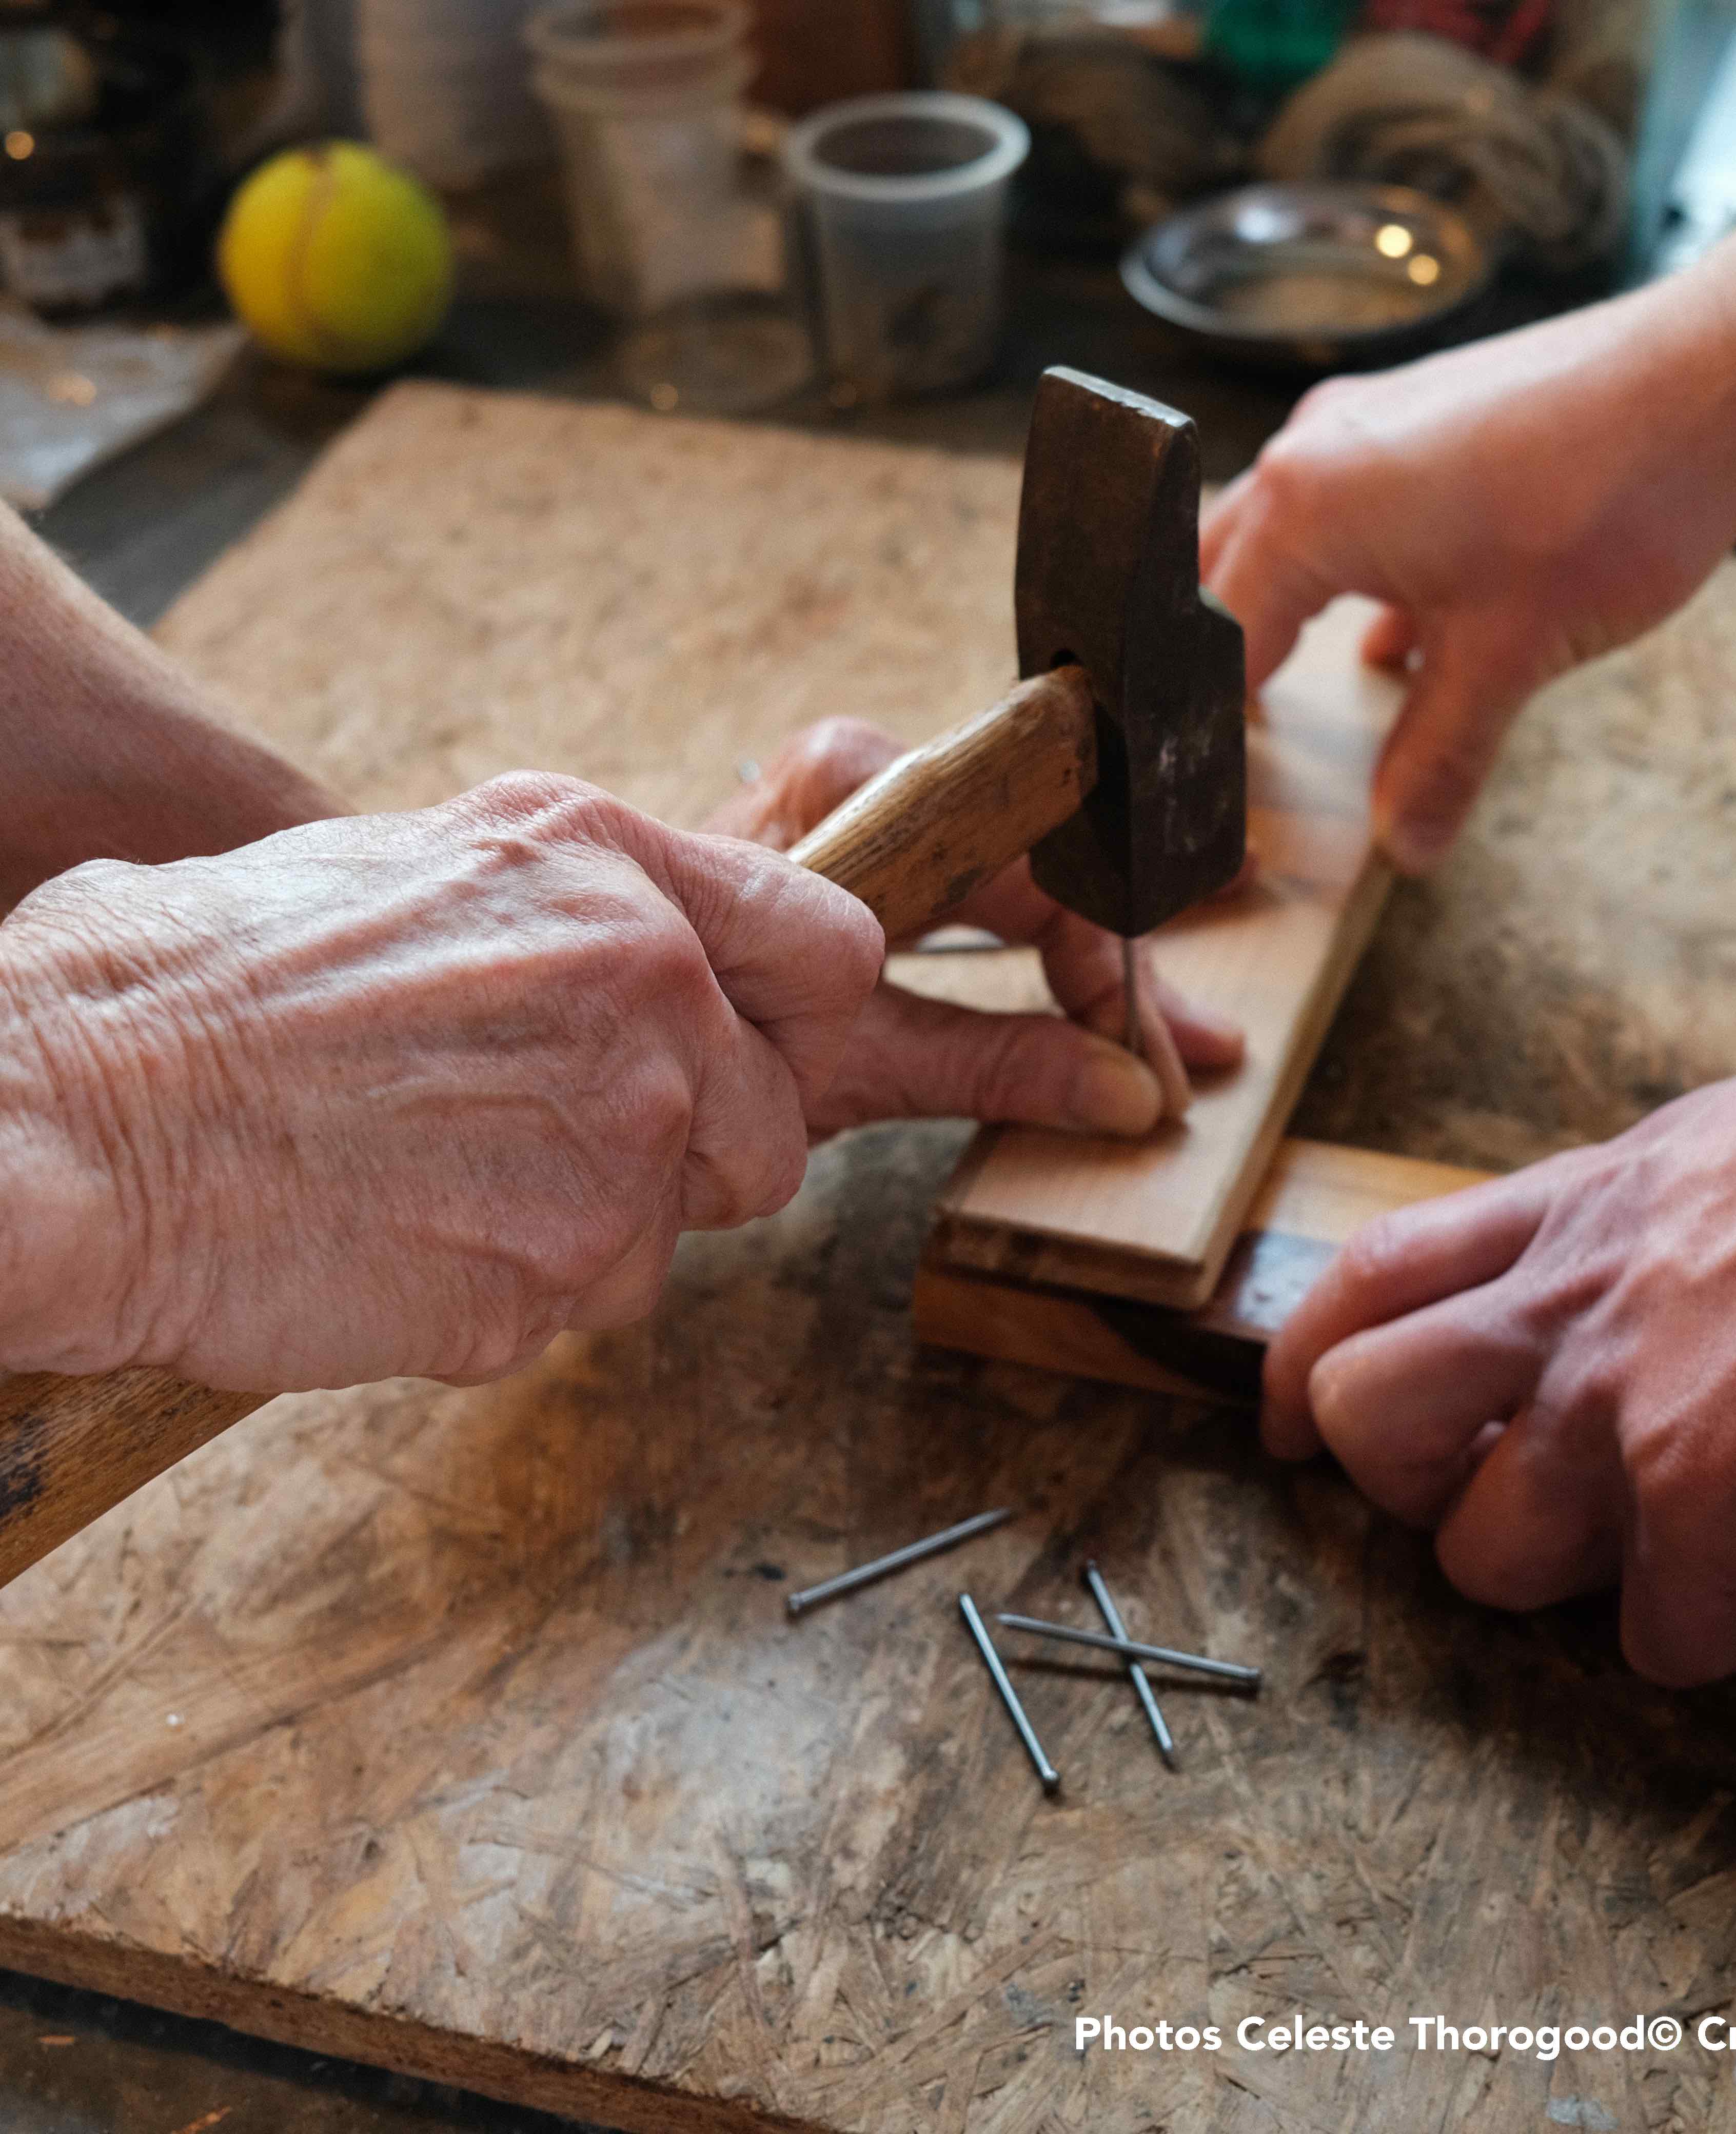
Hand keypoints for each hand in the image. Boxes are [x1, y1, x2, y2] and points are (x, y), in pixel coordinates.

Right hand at [1, 774, 881, 1390]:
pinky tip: (409, 1246)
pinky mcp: (566, 1265)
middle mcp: (647, 986)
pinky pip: (594, 1302)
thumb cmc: (189, 991)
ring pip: (684, 1228)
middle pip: (775, 1121)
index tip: (757, 1055)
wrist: (67, 1122)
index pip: (827, 950)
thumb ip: (562, 919)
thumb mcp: (408, 870)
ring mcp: (619, 1132)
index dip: (799, 1020)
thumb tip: (624, 962)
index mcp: (604, 866)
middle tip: (551, 1151)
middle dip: (691, 1156)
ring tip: (447, 1189)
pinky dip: (520, 1297)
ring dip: (595, 1232)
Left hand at [706, 718, 1244, 1138]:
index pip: (1031, 869)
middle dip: (1124, 969)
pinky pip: (987, 891)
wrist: (602, 1007)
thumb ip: (995, 1068)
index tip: (1144, 1050)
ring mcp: (870, 813)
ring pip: (1025, 877)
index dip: (1106, 965)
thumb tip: (1132, 1097)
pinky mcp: (866, 855)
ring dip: (1103, 957)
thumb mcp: (858, 1060)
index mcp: (864, 799)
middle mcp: (872, 783)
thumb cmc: (704, 1021)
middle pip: (1042, 868)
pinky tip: (1109, 985)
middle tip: (1201, 1044)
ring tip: (1182, 1018)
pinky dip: (1049, 950)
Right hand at [1201, 291, 1735, 874]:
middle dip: (1224, 658)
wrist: (1714, 379)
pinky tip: (1398, 636)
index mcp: (1305, 509)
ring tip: (1293, 688)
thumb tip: (1404, 841)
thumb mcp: (1507, 658)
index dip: (1216, 725)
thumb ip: (1437, 757)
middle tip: (1234, 739)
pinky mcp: (1422, 415)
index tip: (1226, 788)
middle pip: (1221, 574)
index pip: (1217, 640)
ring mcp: (1367, 422)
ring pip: (1285, 534)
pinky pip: (1353, 509)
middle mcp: (1314, 452)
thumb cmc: (1606, 501)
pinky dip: (1355, 577)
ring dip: (1286, 610)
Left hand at [1263, 1001, 1735, 1684]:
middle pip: (1366, 1420)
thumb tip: (1614, 1257)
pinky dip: (1708, 1633)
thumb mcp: (1703, 1146)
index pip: (1362, 1279)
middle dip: (1401, 1486)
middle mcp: (1560, 1308)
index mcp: (1563, 1216)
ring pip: (1481, 1555)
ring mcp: (1618, 1407)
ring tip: (1644, 1545)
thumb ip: (1624, 1216)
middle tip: (1482, 1494)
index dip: (1299, 1363)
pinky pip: (1660, 1635)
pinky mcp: (1707, 1497)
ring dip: (1552, 1578)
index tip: (1290, 1426)